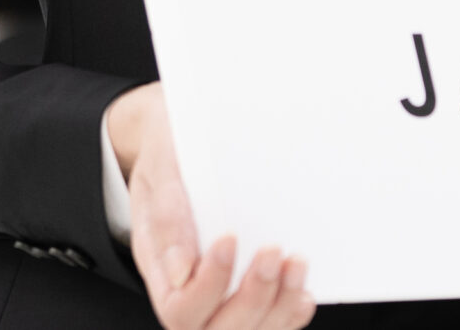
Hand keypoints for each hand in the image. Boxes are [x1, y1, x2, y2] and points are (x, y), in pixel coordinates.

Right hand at [106, 83, 314, 329]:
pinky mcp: (246, 291)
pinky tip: (301, 289)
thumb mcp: (159, 174)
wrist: (179, 146)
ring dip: (279, 307)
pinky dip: (290, 313)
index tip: (230, 237)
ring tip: (296, 265)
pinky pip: (269, 323)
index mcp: (158, 268)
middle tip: (272, 251)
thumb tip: (182, 272)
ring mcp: (218, 297)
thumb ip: (168, 216)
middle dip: (252, 298)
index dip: (210, 285)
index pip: (179, 308)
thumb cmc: (170, 158)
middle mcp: (186, 292)